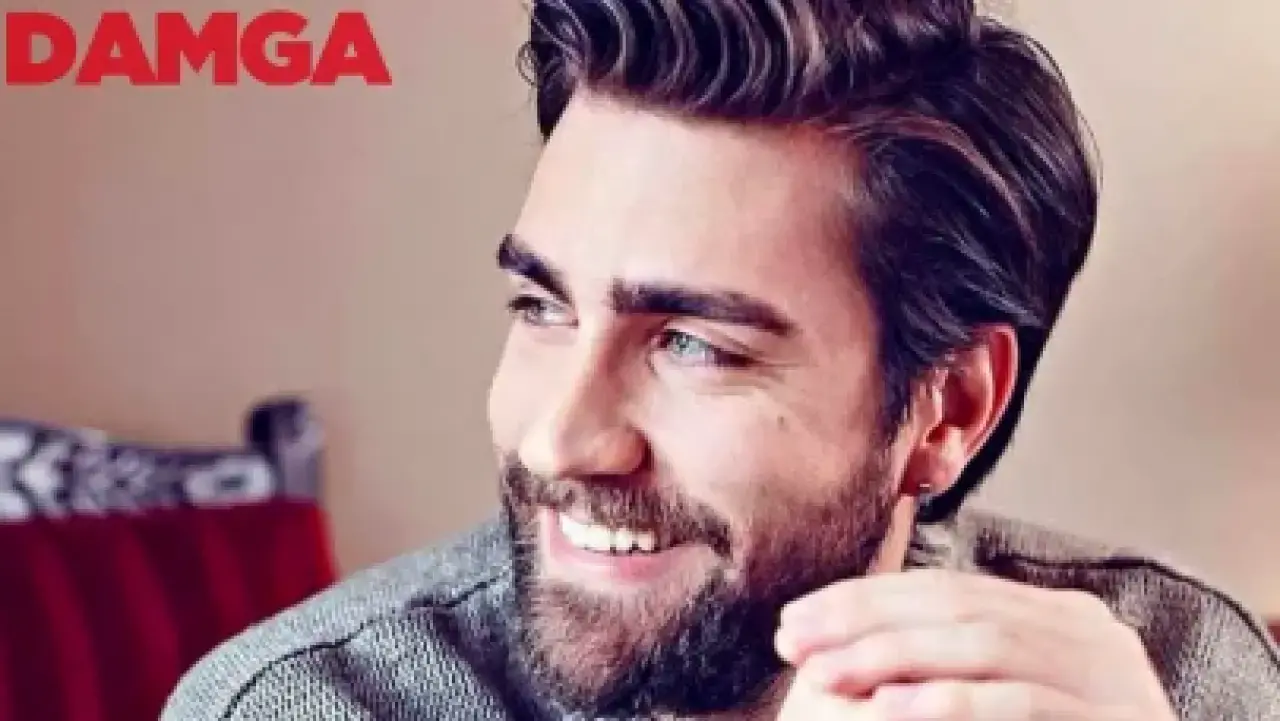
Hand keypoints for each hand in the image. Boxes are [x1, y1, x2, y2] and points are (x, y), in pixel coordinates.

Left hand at [773, 570, 1175, 719]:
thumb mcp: (1017, 694)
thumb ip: (963, 662)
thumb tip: (861, 645)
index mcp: (1061, 617)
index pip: (947, 589)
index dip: (864, 600)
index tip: (796, 620)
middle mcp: (1087, 632)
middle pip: (956, 606)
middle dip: (863, 621)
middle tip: (794, 641)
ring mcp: (1107, 676)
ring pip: (982, 645)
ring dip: (891, 656)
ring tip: (824, 674)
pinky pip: (1020, 703)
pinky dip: (950, 703)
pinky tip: (889, 709)